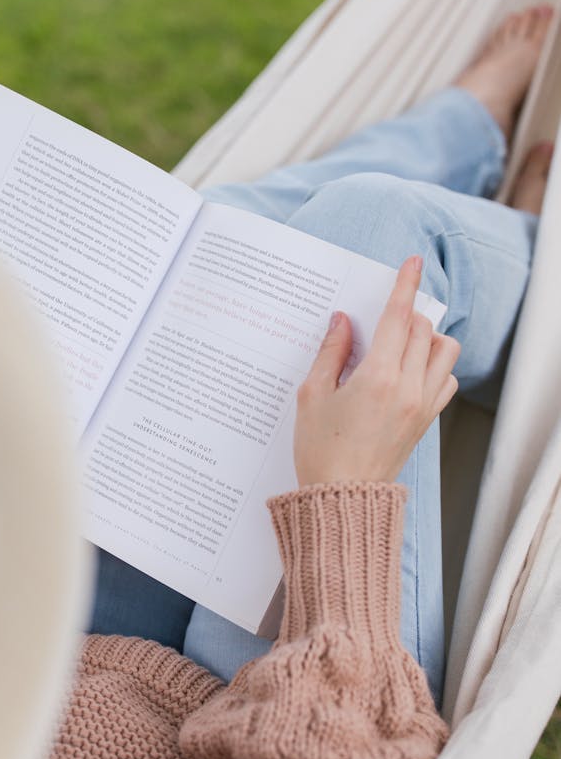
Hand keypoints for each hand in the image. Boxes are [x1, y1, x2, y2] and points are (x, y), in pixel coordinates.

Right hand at [293, 256, 459, 485]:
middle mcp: (409, 388)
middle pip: (424, 329)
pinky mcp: (426, 421)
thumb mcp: (312, 396)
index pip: (399, 317)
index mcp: (379, 377)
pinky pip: (446, 381)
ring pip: (445, 352)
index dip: (404, 285)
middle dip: (406, 315)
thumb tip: (342, 321)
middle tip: (381, 320)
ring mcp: (422, 405)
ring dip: (427, 338)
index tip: (411, 262)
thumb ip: (330, 352)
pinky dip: (435, 366)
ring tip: (400, 345)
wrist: (343, 497)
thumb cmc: (321, 451)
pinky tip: (409, 372)